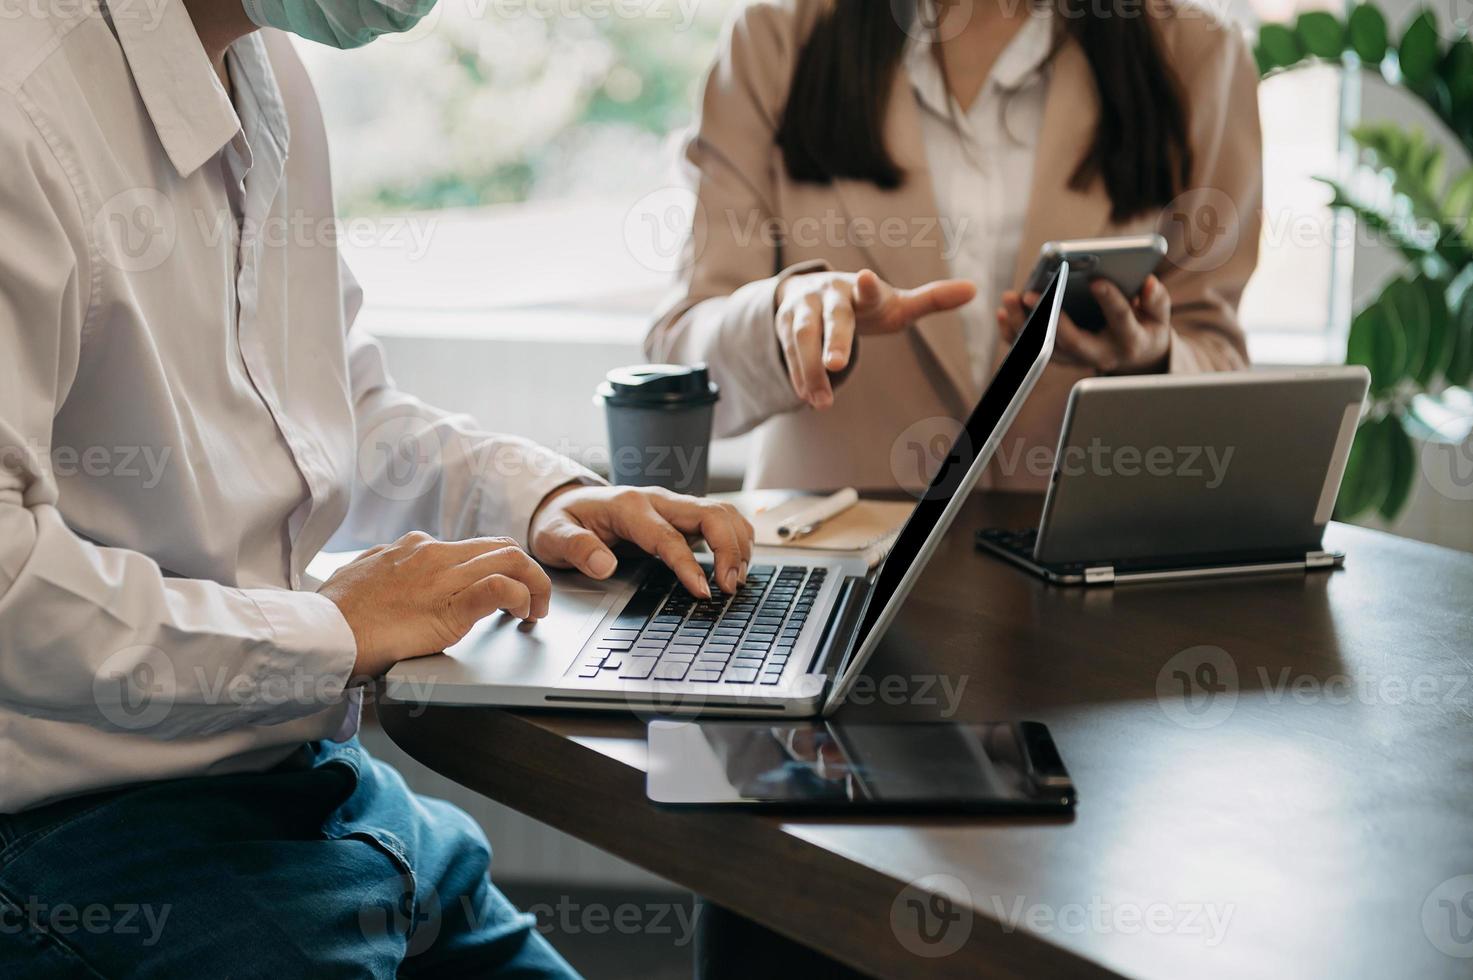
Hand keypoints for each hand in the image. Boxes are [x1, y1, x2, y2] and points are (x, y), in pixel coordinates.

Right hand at [321, 531, 552, 678]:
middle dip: (528, 571)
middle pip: (501, 546)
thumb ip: (382, 568)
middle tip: (535, 602)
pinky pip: (499, 588)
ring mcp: (443, 576)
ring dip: (535, 584)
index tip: (507, 589)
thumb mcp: (360, 576)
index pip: (473, 546)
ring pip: (510, 559)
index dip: (498, 566)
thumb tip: (385, 569)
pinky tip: (521, 614)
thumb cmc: (335, 614)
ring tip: (535, 611)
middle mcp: (434, 554)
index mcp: (415, 548)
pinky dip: (521, 597)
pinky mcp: (449, 605)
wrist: (321, 633)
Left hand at [529, 484, 753, 598]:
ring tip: (737, 579)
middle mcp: (657, 500)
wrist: (566, 503)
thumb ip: (577, 547)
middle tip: (731, 586)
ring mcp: (673, 505)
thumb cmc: (563, 520)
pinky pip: (720, 518)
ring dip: (738, 542)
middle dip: (730, 548)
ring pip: (722, 512)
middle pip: (710, 513)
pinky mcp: (682, 515)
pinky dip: (735, 538)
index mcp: (629, 506)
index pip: (669, 536)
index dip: (690, 564)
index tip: (704, 591)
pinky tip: (736, 563)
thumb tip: (603, 565)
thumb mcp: (554, 534)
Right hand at [775, 268, 975, 408]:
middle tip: (837, 365)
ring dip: (810, 370)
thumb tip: (975, 290)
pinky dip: (798, 376)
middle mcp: (828, 295)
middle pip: (830, 318)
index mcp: (859, 289)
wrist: (808, 290)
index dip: (868, 287)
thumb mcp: (894, 303)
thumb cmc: (862, 302)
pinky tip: (807, 398)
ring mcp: (802, 310)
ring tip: (821, 402)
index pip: (866, 289)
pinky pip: (788, 354)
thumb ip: (931, 300)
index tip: (868, 278)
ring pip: (802, 338)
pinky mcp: (783, 328)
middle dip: (833, 340)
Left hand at [997, 275, 1171, 374]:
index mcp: (1128, 340)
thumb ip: (1156, 300)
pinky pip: (1032, 350)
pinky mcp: (1059, 357)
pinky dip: (1015, 334)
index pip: (1119, 319)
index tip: (1097, 279)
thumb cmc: (1145, 327)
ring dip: (1024, 325)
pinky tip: (1004, 313)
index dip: (1109, 300)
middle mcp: (1100, 354)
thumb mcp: (1158, 316)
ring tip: (1010, 297)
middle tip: (1031, 293)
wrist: (1134, 355)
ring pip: (1046, 347)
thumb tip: (1148, 283)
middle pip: (1072, 340)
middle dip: (1050, 317)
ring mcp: (1076, 359)